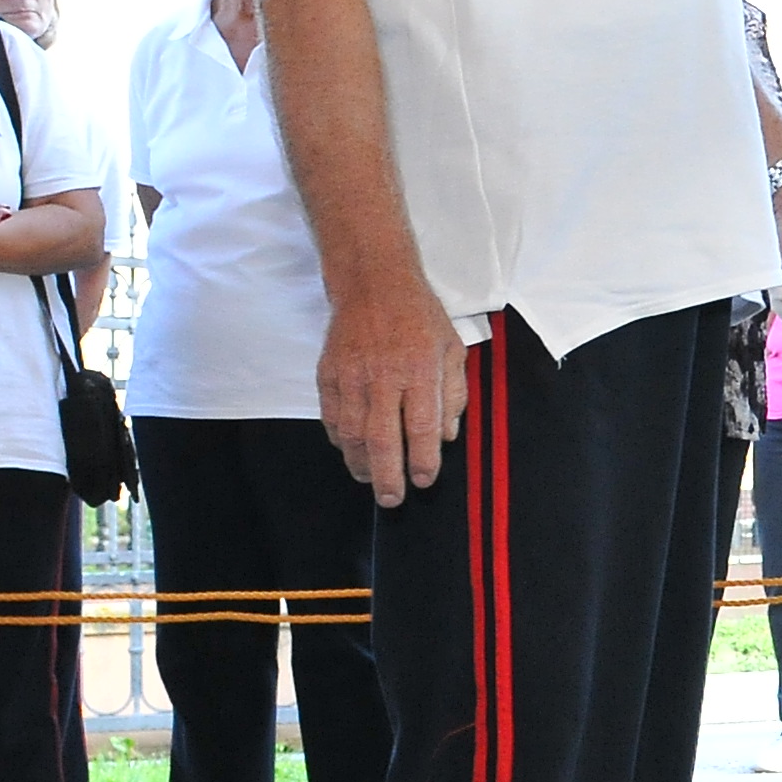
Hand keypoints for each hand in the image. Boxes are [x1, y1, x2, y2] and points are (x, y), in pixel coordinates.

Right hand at [322, 269, 472, 500]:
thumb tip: (447, 436)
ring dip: (361, 464)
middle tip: (392, 499)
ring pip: (352, 434)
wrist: (372, 282)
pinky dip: (341, 441)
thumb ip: (453, 394)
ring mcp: (351, 375)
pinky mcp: (328, 374)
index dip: (423, 460)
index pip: (421, 427)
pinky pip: (332, 418)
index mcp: (420, 369)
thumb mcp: (452, 348)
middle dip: (387, 477)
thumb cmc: (418, 315)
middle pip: (382, 439)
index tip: (425, 480)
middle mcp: (383, 375)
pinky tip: (352, 451)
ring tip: (371, 480)